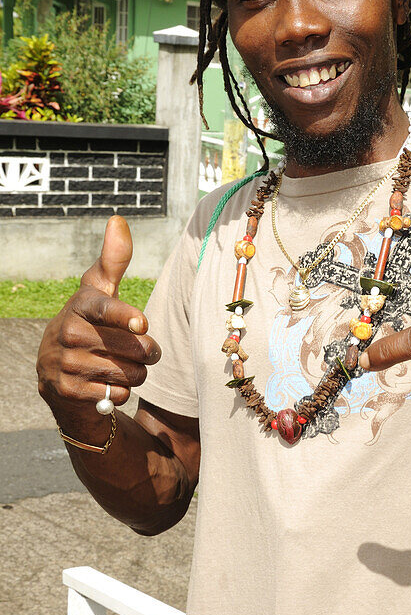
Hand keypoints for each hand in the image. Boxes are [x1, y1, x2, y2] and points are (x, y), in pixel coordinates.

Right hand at [37, 216, 160, 421]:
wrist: (59, 371)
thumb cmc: (91, 323)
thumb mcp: (100, 292)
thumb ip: (113, 260)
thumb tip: (118, 219)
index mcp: (80, 306)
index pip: (104, 309)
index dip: (125, 316)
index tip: (142, 324)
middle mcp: (67, 333)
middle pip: (132, 349)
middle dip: (147, 353)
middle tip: (143, 351)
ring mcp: (65, 364)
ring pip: (128, 373)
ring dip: (137, 373)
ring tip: (124, 366)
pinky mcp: (67, 391)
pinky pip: (117, 395)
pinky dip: (122, 392)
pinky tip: (108, 384)